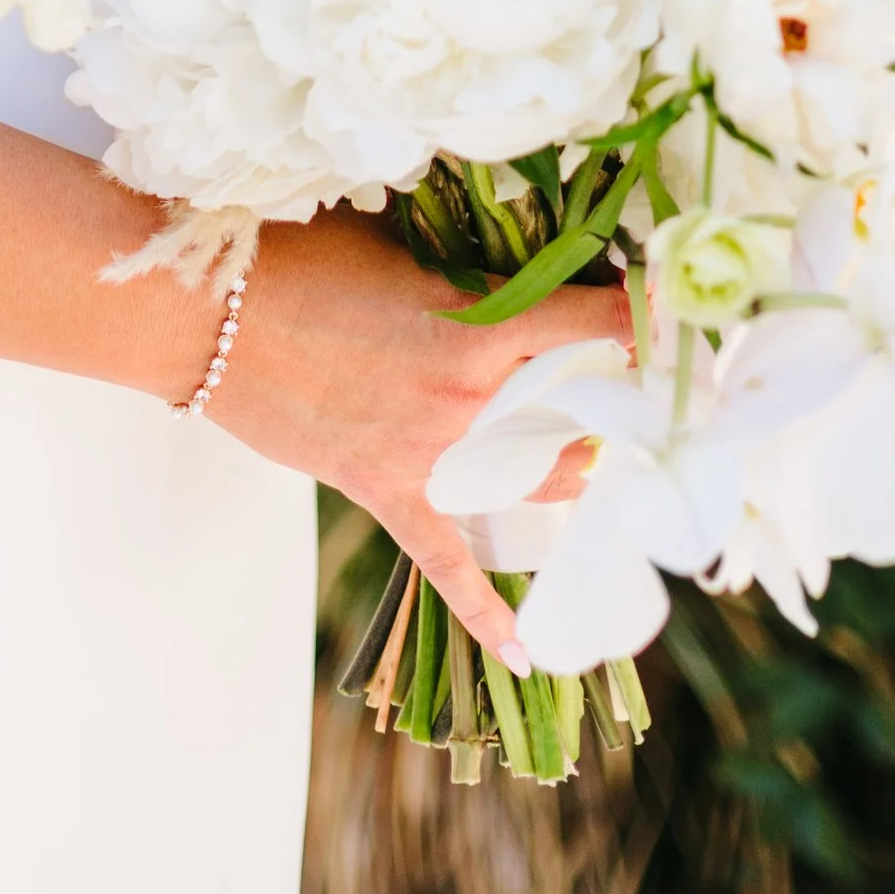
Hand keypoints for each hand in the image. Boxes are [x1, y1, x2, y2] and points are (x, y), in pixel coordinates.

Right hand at [205, 207, 627, 667]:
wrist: (211, 316)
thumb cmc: (299, 260)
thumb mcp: (394, 243)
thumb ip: (457, 262)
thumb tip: (503, 257)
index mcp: (479, 326)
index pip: (592, 320)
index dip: (646, 315)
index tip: (684, 313)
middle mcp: (470, 399)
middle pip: (578, 410)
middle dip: (618, 401)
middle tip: (645, 394)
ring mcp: (432, 455)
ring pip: (535, 481)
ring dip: (575, 474)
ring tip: (603, 465)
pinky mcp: (388, 492)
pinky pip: (446, 563)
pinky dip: (484, 609)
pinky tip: (523, 650)